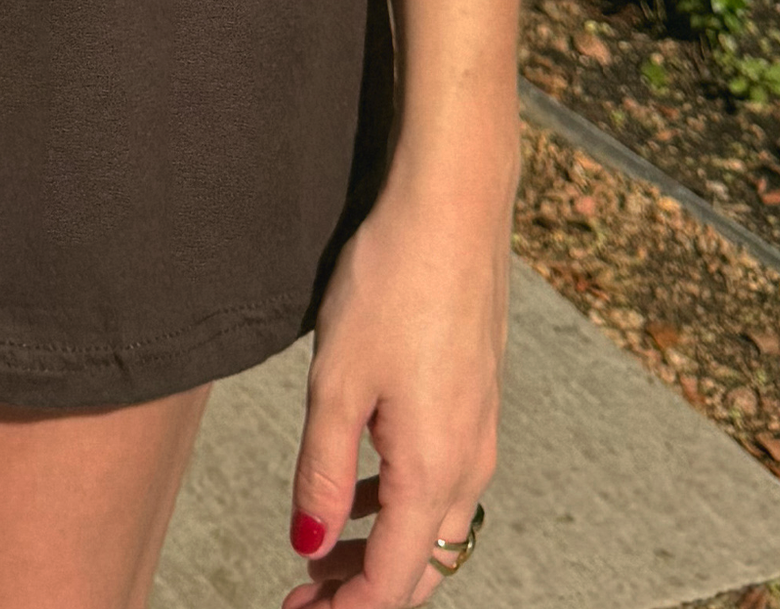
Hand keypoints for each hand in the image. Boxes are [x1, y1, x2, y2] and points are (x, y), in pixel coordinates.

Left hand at [282, 165, 507, 607]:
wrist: (453, 208)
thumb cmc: (392, 284)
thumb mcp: (336, 383)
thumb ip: (323, 474)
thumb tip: (309, 548)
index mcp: (434, 470)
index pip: (395, 582)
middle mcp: (468, 463)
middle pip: (421, 565)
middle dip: (362, 591)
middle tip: (301, 599)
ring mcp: (477, 430)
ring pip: (432, 525)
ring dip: (379, 547)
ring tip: (319, 550)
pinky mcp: (473, 398)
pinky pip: (440, 480)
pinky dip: (398, 504)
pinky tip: (359, 486)